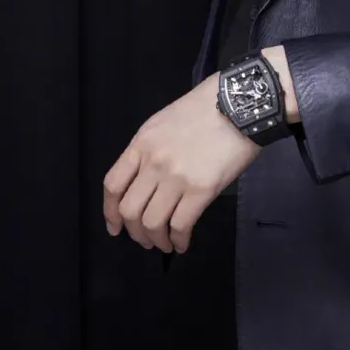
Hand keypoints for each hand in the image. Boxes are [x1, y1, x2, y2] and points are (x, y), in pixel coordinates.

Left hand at [103, 72, 259, 253]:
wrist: (239, 104)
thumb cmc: (205, 109)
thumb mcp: (164, 123)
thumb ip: (150, 150)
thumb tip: (146, 182)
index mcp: (142, 144)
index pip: (113, 185)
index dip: (110, 212)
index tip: (115, 226)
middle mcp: (153, 162)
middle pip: (129, 210)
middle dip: (135, 232)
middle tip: (146, 239)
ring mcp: (176, 177)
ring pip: (152, 222)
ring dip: (156, 240)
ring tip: (165, 244)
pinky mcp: (201, 190)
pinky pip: (181, 225)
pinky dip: (179, 240)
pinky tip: (183, 242)